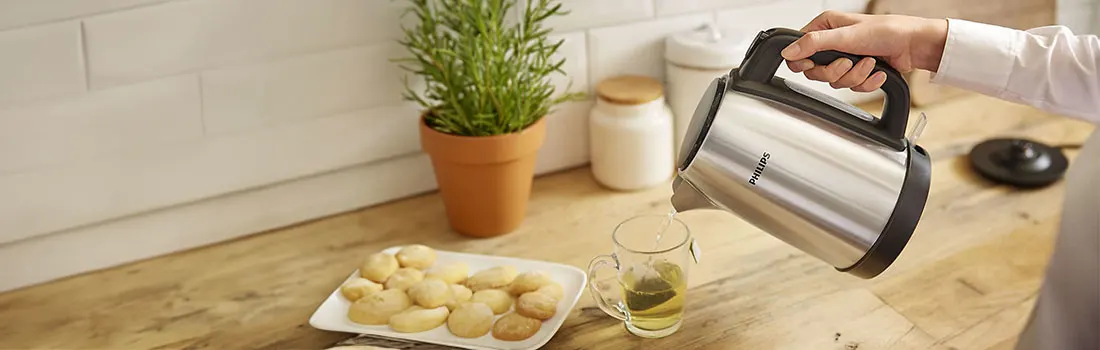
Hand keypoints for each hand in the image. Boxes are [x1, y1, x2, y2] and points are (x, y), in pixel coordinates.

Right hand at [781, 11, 948, 91]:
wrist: (913, 45)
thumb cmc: (887, 31)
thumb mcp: (846, 36)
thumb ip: (814, 44)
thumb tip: (788, 51)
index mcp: (825, 27)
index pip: (799, 51)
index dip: (805, 62)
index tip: (816, 64)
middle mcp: (833, 43)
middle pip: (816, 71)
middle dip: (836, 71)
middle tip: (848, 62)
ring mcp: (845, 58)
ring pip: (834, 81)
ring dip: (855, 75)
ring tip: (869, 63)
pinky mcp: (857, 71)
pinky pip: (851, 86)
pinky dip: (866, 81)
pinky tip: (876, 70)